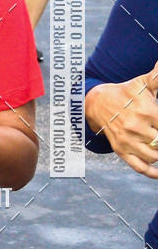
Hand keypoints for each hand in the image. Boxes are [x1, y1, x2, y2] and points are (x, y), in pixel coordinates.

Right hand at [85, 61, 157, 178]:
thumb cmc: (125, 92)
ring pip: (154, 156)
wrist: (97, 102)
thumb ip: (157, 76)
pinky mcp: (121, 150)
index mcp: (146, 110)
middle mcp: (136, 127)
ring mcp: (127, 140)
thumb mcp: (142, 83)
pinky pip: (138, 166)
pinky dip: (152, 173)